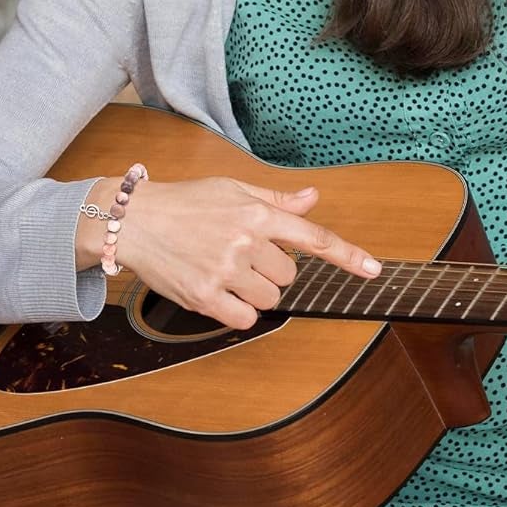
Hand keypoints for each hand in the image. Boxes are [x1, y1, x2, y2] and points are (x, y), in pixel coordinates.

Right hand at [117, 176, 380, 330]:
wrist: (133, 221)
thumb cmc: (183, 202)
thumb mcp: (231, 188)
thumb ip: (275, 200)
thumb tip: (312, 198)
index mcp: (255, 212)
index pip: (312, 236)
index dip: (347, 255)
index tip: (373, 270)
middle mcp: (244, 241)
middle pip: (288, 275)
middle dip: (271, 269)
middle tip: (240, 255)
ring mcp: (225, 270)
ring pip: (269, 298)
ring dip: (254, 291)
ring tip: (224, 270)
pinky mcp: (205, 296)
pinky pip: (244, 317)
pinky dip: (237, 310)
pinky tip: (218, 291)